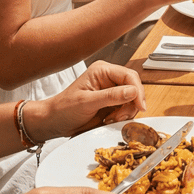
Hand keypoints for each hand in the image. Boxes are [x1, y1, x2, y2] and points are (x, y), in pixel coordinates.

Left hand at [28, 61, 145, 141]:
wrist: (53, 123)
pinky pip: (125, 107)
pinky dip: (121, 116)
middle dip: (130, 103)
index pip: (129, 75)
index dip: (137, 90)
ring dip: (125, 111)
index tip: (140, 106)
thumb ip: (111, 96)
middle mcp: (109, 77)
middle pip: (133, 86)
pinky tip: (109, 120)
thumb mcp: (86, 102)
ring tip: (110, 120)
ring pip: (131, 98)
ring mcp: (110, 90)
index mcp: (102, 70)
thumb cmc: (63, 109)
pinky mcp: (111, 102)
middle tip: (121, 117)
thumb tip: (133, 91)